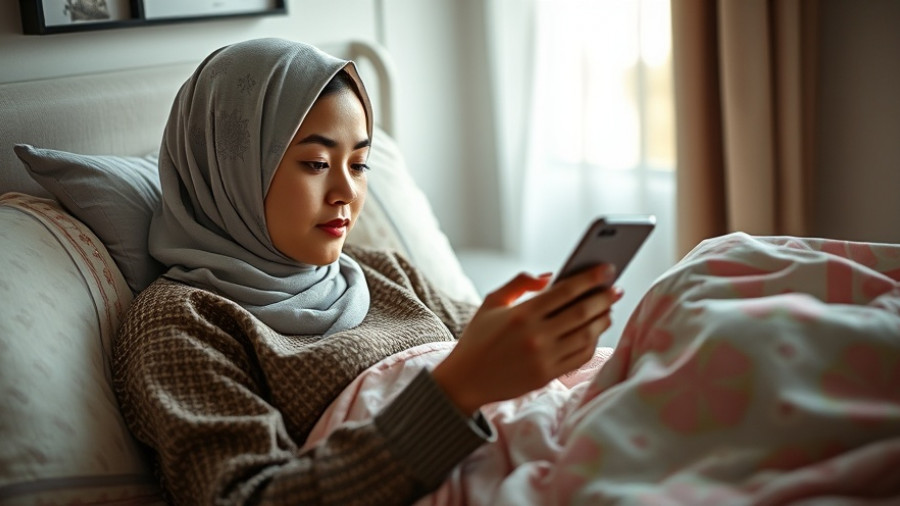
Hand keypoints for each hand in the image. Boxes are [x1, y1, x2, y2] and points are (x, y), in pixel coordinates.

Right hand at [431, 265, 622, 413]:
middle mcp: (535, 336)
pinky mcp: (547, 375)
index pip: (565, 291)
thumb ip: (519, 283)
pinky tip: (595, 331)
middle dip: (604, 298)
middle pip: (582, 312)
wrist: (465, 379)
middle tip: (616, 288)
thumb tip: (550, 277)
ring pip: (586, 335)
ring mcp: (543, 358)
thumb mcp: (491, 302)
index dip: (590, 278)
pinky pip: (580, 356)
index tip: (607, 269)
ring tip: (608, 308)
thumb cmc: (479, 337)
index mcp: (521, 314)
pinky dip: (593, 342)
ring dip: (602, 319)